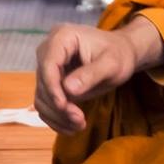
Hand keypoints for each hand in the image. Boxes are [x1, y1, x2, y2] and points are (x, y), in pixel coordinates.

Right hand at [34, 17, 163, 133]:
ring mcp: (47, 66)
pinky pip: (45, 103)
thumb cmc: (119, 54)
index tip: (64, 107)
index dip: (53, 88)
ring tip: (79, 126)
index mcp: (62, 37)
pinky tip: (71, 127)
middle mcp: (49, 50)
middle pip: (43, 83)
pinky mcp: (50, 81)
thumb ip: (91, 74)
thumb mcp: (112, 64)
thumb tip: (68, 89)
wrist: (121, 54)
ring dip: (57, 116)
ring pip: (42, 97)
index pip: (48, 65)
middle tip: (80, 121)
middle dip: (59, 106)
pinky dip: (56, 118)